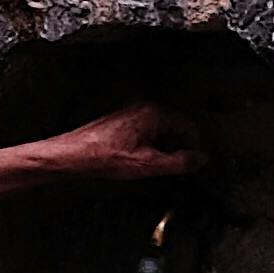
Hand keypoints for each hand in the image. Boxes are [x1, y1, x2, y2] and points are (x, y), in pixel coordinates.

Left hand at [0, 103, 202, 208]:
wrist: (73, 155)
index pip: (188, 124)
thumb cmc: (105, 157)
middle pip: (175, 125)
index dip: (194, 145)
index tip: (192, 161)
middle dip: (178, 146)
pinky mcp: (121, 121)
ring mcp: (130, 112)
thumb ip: (180, 162)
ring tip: (152, 165)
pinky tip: (137, 160)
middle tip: (174, 166)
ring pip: (160, 129)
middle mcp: (142, 106)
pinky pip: (146, 131)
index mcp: (153, 111)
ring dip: (162, 147)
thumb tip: (200, 160)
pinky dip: (148, 145)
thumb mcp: (149, 164)